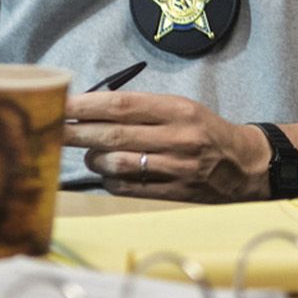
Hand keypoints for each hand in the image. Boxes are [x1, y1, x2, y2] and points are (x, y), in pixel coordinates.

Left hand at [62, 91, 272, 201]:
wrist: (245, 164)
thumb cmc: (206, 131)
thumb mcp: (182, 108)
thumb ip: (143, 109)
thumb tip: (92, 108)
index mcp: (179, 110)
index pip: (123, 105)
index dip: (87, 105)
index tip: (62, 104)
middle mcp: (178, 138)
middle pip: (114, 135)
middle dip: (77, 132)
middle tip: (52, 129)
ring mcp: (175, 169)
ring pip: (117, 164)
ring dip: (94, 159)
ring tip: (91, 153)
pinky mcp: (173, 193)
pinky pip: (128, 188)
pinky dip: (110, 179)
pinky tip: (109, 172)